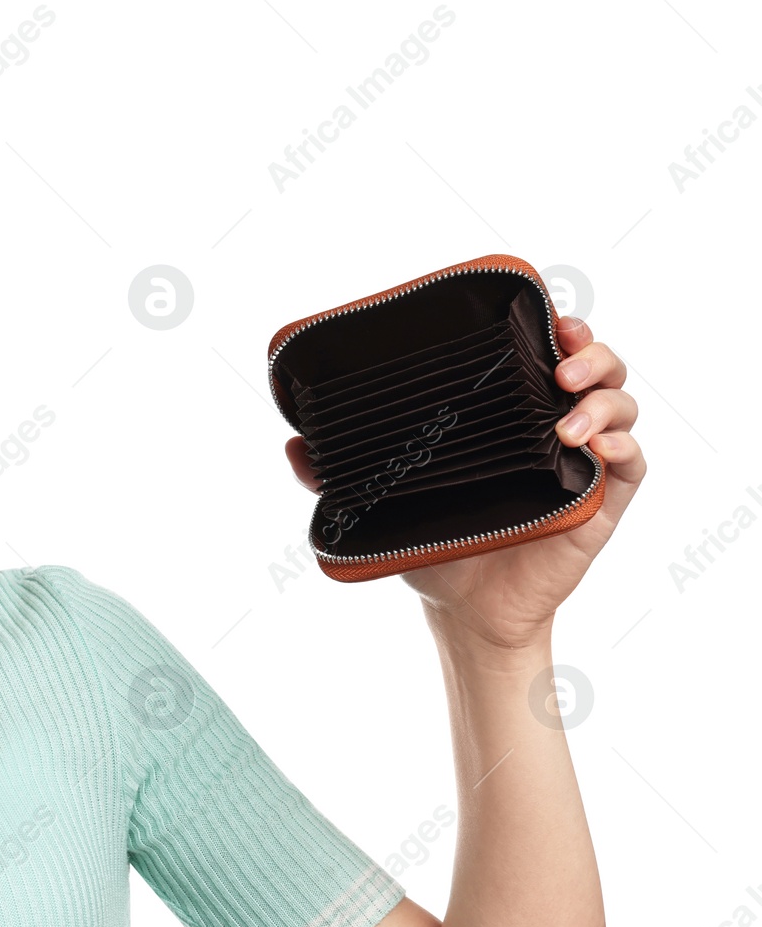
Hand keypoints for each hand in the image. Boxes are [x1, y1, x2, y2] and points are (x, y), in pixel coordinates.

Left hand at [285, 316, 646, 649]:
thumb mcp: (385, 501)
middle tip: (559, 363)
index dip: (557, 326)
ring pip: (621, 405)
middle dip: (589, 351)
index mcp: (512, 412)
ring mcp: (586, 463)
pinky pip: (634, 464)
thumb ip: (337, 474)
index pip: (547, 351)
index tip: (547, 316)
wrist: (464, 610)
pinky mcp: (604, 503)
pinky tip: (596, 450)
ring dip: (603, 400)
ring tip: (567, 417)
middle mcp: (555, 426)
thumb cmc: (436, 545)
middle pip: (597, 366)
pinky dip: (623, 448)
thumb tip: (291, 445)